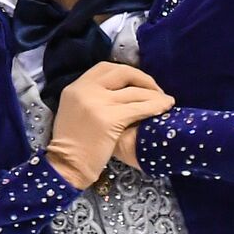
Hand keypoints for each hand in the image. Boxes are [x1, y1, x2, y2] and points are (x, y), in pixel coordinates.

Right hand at [45, 62, 173, 188]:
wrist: (67, 166)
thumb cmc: (73, 145)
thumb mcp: (75, 112)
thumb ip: (91, 97)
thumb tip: (117, 91)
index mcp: (76, 87)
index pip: (105, 67)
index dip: (126, 71)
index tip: (138, 81)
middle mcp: (86, 90)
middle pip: (122, 73)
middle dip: (144, 79)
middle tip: (157, 90)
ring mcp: (97, 103)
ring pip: (135, 92)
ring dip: (156, 95)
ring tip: (167, 101)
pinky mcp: (109, 118)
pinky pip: (139, 108)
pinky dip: (155, 107)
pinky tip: (164, 109)